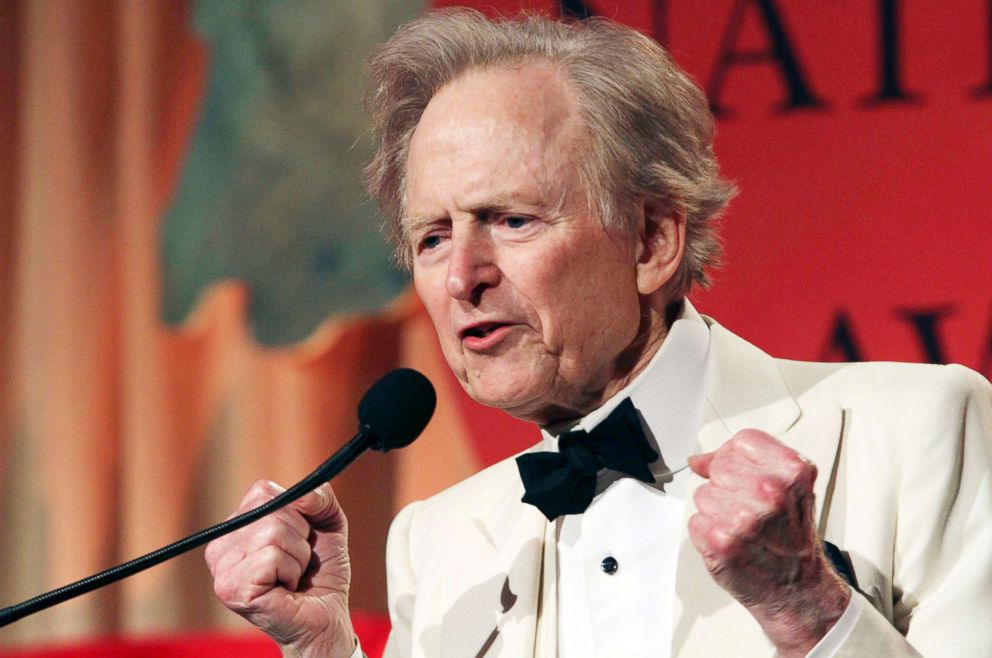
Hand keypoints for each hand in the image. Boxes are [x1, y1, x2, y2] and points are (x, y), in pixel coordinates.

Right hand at [205, 480, 355, 657]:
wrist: (325, 618)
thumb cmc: (320, 573)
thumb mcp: (328, 523)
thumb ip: (320, 497)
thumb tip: (302, 492)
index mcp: (237, 526)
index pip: (263, 491)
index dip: (294, 511)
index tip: (299, 537)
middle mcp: (221, 545)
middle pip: (272, 510)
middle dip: (299, 536)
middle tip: (297, 563)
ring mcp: (222, 568)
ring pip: (273, 532)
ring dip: (298, 557)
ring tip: (292, 577)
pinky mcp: (232, 588)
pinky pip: (272, 556)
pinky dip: (291, 571)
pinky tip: (286, 588)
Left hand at [687, 430, 849, 657]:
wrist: (798, 590)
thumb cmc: (793, 539)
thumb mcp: (790, 489)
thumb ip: (748, 463)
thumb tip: (698, 460)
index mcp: (792, 472)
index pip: (742, 441)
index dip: (737, 456)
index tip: (744, 473)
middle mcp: (770, 493)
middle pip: (719, 466)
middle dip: (727, 486)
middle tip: (748, 508)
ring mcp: (743, 519)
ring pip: (704, 494)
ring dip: (717, 511)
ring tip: (743, 528)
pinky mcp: (720, 542)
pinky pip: (696, 521)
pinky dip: (708, 532)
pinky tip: (731, 542)